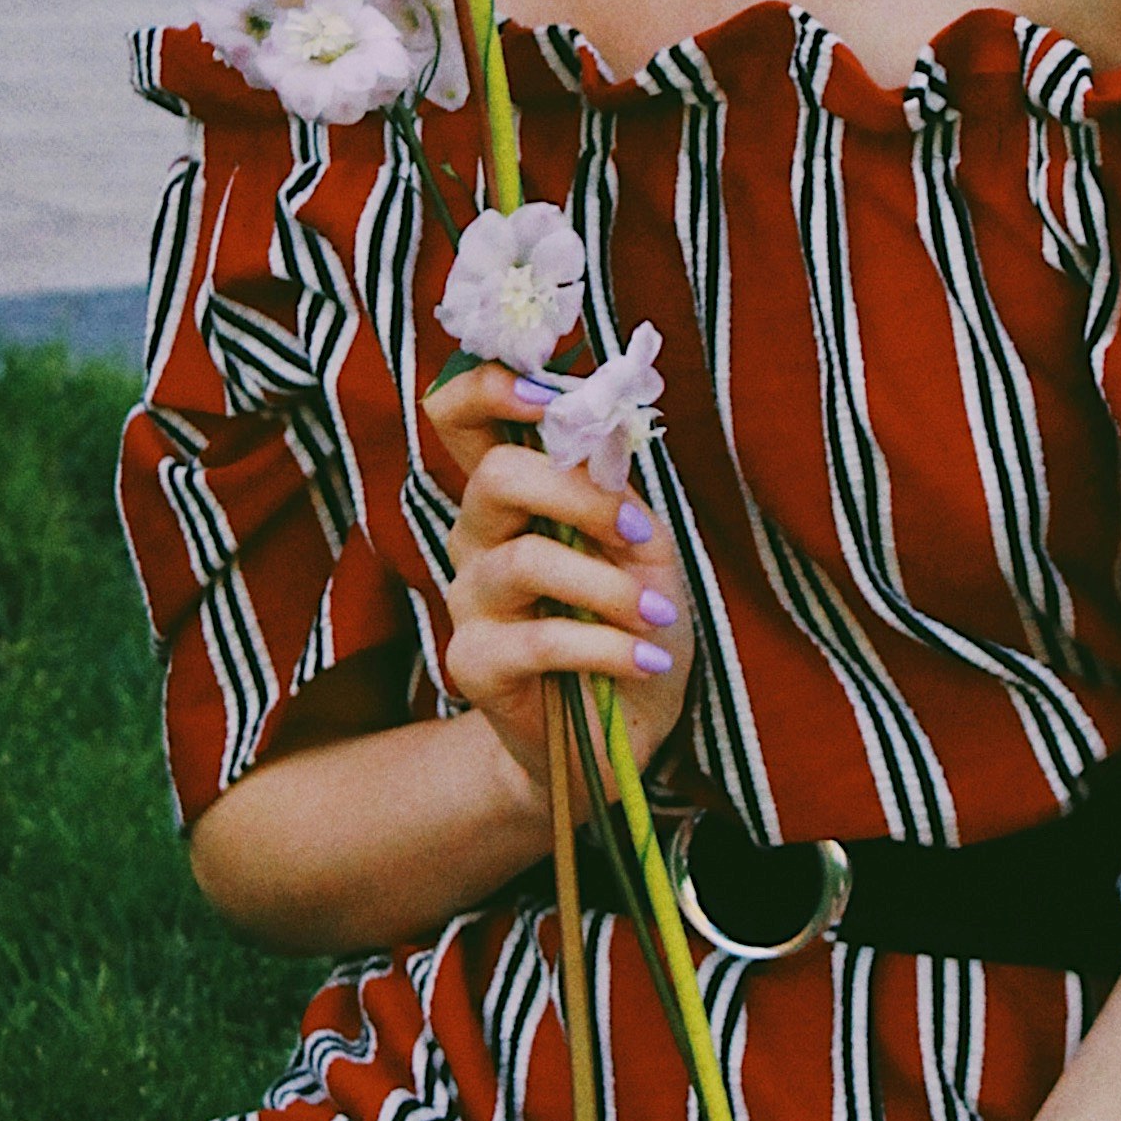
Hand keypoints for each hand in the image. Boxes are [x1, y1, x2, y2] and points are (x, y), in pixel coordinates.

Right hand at [427, 361, 692, 796]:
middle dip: (578, 494)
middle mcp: (478, 537)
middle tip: (639, 533)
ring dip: (607, 587)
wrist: (624, 732)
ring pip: (523, 560)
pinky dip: (607, 646)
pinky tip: (647, 661)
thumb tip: (600, 430)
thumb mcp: (644, 548)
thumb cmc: (635, 624)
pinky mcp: (473, 663)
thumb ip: (615, 490)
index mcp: (514, 495)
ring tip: (661, 617)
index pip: (459, 416)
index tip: (546, 391)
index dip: (489, 387)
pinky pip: (538, 639)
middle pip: (495, 478)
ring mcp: (470, 599)